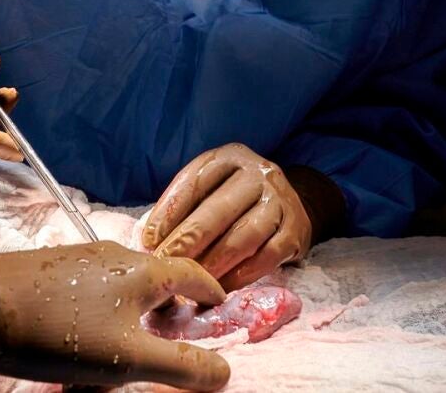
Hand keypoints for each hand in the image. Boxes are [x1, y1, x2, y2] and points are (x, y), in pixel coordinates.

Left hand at [0, 242, 231, 391]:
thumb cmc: (59, 333)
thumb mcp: (127, 361)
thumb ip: (180, 367)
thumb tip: (224, 371)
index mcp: (143, 272)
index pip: (192, 274)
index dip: (211, 293)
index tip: (220, 308)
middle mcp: (116, 255)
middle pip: (158, 275)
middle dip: (172, 303)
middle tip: (176, 330)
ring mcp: (81, 259)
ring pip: (124, 280)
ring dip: (138, 305)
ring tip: (132, 338)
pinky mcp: (52, 269)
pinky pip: (95, 285)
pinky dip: (108, 305)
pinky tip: (88, 332)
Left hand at [142, 143, 332, 290]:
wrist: (289, 203)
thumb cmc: (234, 198)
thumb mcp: (210, 187)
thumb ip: (182, 206)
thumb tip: (150, 241)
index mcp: (230, 157)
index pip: (196, 181)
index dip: (169, 212)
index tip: (149, 240)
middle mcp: (258, 174)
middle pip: (219, 209)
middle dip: (188, 239)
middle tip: (166, 263)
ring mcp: (281, 201)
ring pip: (245, 234)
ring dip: (215, 261)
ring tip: (192, 279)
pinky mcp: (296, 231)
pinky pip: (267, 256)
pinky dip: (242, 274)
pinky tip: (222, 286)